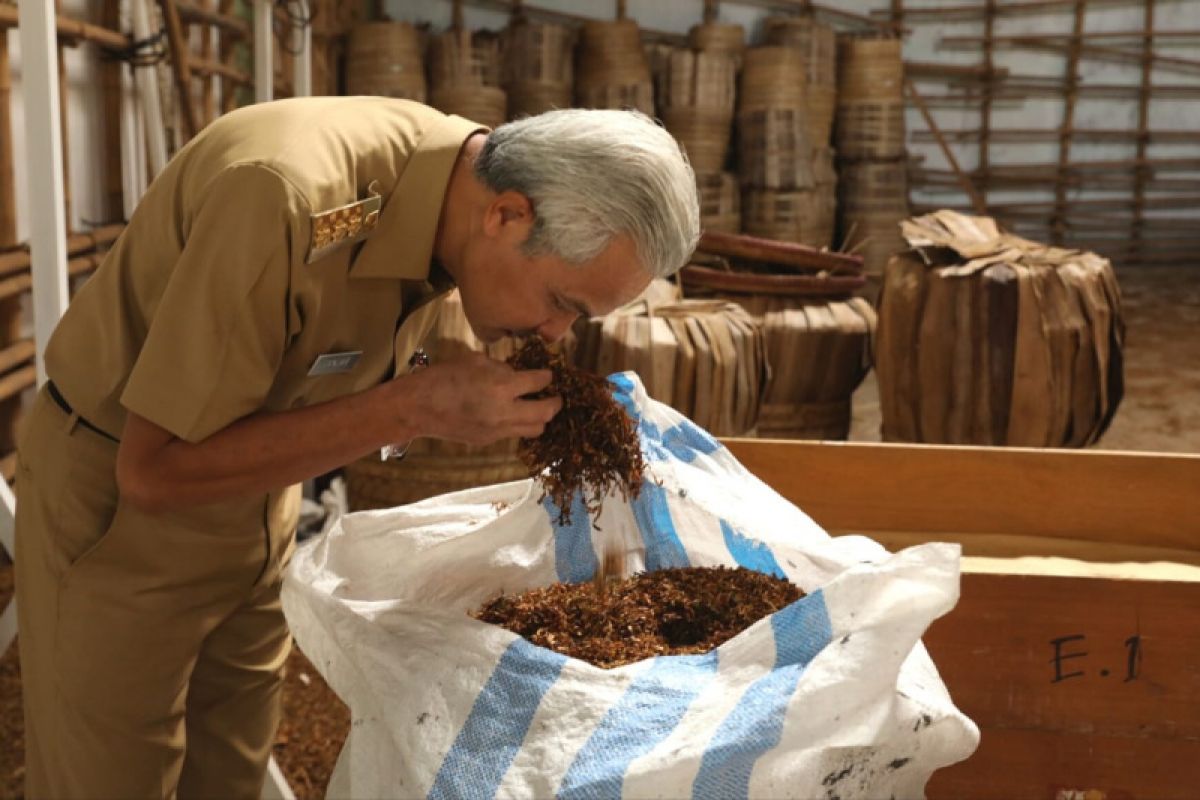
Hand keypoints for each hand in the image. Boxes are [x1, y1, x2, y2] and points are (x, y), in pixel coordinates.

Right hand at [394, 352, 560, 444]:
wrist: (419, 406)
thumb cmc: (444, 376)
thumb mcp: (476, 361)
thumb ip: (502, 368)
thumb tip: (518, 374)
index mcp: (501, 386)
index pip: (539, 382)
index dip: (548, 377)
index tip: (549, 375)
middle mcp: (504, 412)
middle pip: (546, 413)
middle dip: (556, 403)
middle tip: (556, 397)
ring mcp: (497, 430)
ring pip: (534, 430)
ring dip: (540, 418)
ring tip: (537, 408)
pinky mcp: (489, 441)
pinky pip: (513, 433)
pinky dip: (518, 424)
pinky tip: (512, 414)